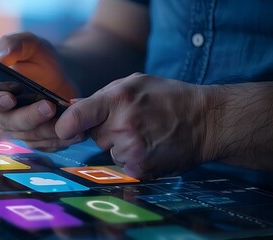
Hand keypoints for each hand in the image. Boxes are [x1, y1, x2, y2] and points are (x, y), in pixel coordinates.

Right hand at [0, 32, 80, 150]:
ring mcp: (18, 131)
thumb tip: (2, 57)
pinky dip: (61, 139)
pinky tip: (76, 131)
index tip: (10, 97)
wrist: (61, 76)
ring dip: (48, 129)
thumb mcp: (28, 44)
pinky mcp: (37, 140)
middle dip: (28, 117)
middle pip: (7, 124)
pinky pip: (46, 145)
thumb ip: (13, 44)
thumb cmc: (37, 59)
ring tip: (67, 117)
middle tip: (48, 106)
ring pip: (29, 137)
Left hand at [55, 73, 207, 178]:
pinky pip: (122, 164)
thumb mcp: (135, 82)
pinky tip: (151, 145)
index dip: (65, 125)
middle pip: (94, 136)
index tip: (67, 128)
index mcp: (117, 99)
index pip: (74, 118)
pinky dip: (132, 158)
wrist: (206, 121)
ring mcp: (132, 149)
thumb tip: (70, 107)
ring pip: (108, 151)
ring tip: (146, 133)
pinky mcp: (141, 168)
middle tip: (132, 121)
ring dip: (120, 145)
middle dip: (106, 130)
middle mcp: (122, 125)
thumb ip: (101, 95)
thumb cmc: (169, 97)